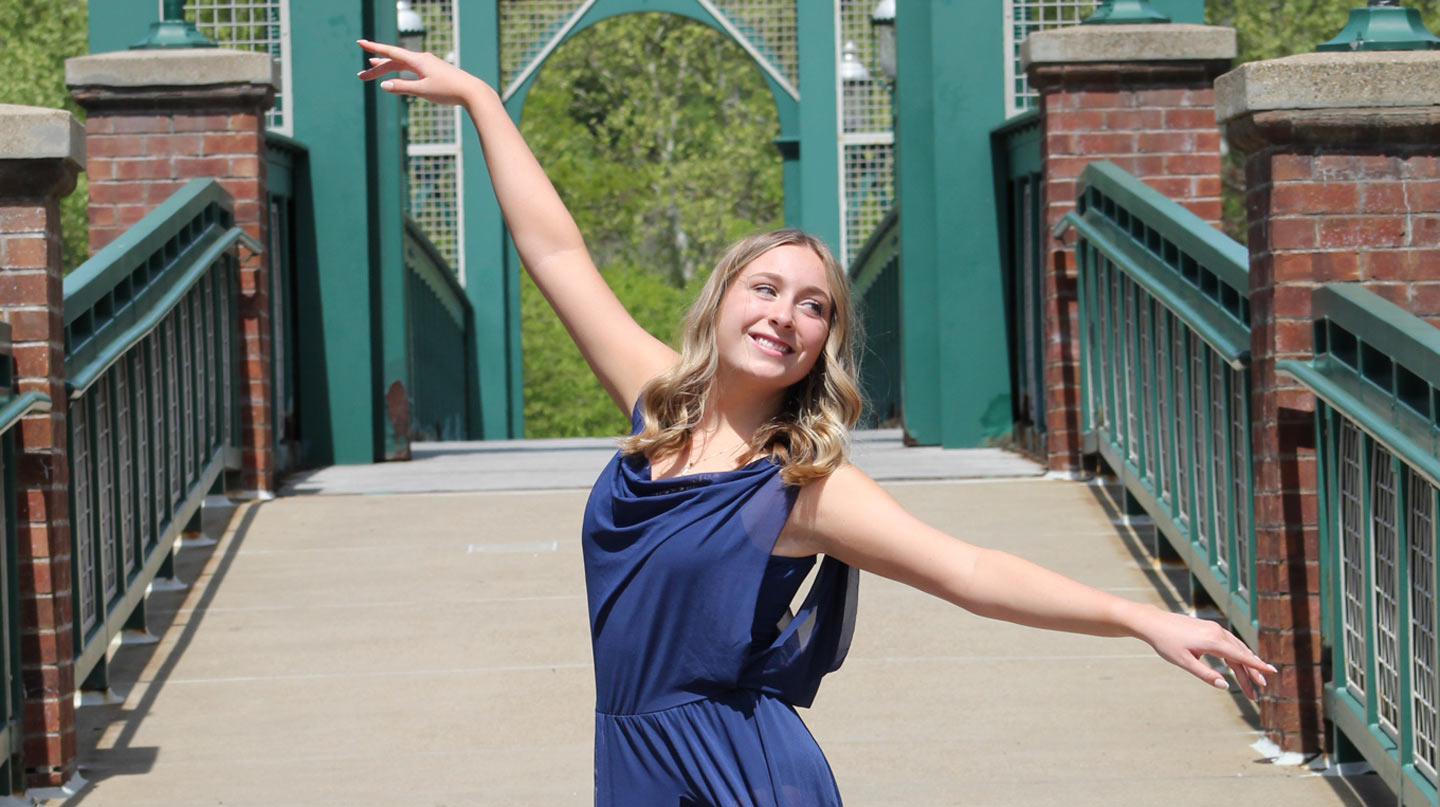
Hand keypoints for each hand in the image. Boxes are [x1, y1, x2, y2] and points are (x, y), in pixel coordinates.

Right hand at [356, 39, 486, 106]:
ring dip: (387, 67)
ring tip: (373, 66)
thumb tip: (384, 85)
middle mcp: (421, 59)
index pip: (391, 52)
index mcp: (417, 60)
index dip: (374, 48)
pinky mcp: (433, 71)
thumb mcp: (422, 90)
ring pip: (402, 64)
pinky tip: (397, 73)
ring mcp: (428, 64)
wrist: (471, 91)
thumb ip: (402, 87)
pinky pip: (411, 68)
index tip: (360, 42)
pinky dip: (400, 71)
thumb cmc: (448, 90)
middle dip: (377, 68)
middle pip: (394, 61)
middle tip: (361, 76)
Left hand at [1133, 606, 1275, 698]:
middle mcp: (1218, 632)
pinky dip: (1237, 655)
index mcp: (1213, 641)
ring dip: (1245, 665)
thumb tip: (1226, 686)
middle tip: (1259, 690)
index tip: (1272, 672)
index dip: (1257, 666)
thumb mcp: (1184, 662)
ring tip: (1252, 683)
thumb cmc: (1167, 643)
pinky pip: (1229, 643)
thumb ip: (1205, 675)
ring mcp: (1214, 629)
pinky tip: (1239, 665)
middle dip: (1252, 673)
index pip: (1241, 656)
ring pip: (1236, 649)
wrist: (1154, 623)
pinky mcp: (1210, 628)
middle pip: (1241, 654)